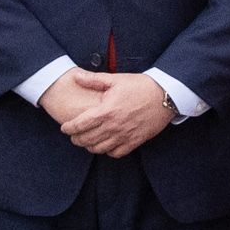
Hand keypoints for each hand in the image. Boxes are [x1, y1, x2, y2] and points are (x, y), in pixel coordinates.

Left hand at [55, 69, 176, 157]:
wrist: (165, 95)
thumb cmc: (140, 85)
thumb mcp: (115, 79)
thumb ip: (93, 80)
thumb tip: (75, 77)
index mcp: (106, 111)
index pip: (80, 125)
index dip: (68, 128)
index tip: (64, 128)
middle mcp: (113, 126)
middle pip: (87, 140)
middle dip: (76, 139)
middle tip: (74, 136)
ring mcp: (124, 136)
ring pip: (99, 149)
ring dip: (90, 146)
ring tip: (87, 141)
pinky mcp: (135, 141)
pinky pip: (116, 153)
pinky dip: (107, 151)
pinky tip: (105, 145)